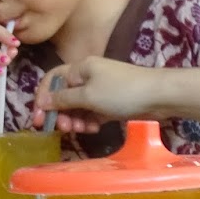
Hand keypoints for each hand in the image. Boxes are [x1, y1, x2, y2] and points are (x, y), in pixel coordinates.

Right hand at [32, 56, 163, 132]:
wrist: (160, 96)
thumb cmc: (121, 92)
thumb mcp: (88, 95)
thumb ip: (63, 99)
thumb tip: (41, 101)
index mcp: (81, 68)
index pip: (52, 80)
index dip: (43, 98)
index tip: (40, 118)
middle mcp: (89, 76)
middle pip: (65, 95)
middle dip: (61, 113)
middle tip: (63, 128)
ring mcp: (102, 90)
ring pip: (79, 106)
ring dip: (76, 119)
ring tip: (80, 130)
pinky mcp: (113, 103)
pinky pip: (94, 112)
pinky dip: (90, 121)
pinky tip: (94, 129)